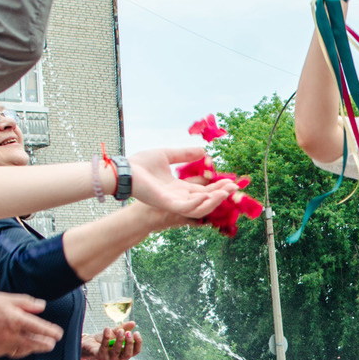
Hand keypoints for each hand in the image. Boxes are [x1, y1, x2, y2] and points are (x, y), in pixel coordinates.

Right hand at [0, 290, 61, 357]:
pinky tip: (19, 346)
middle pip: (37, 344)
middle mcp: (13, 335)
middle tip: (51, 343)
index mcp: (18, 320)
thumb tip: (42, 306)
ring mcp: (4, 345)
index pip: (42, 329)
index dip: (52, 332)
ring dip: (33, 348)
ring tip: (38, 345)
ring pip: (24, 350)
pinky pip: (11, 352)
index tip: (58, 334)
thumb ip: (26, 303)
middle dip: (46, 344)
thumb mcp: (6, 299)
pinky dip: (17, 349)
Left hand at [80, 321, 142, 359]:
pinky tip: (107, 328)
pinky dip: (106, 338)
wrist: (86, 344)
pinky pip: (104, 347)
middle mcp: (117, 359)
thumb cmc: (101, 340)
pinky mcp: (99, 356)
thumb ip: (123, 328)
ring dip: (119, 340)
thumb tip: (133, 323)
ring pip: (116, 352)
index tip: (136, 332)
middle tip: (128, 332)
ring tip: (120, 330)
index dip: (138, 343)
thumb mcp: (113, 333)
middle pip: (127, 354)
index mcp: (123, 354)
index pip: (135, 352)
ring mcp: (108, 359)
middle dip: (129, 343)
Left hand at [126, 145, 244, 219]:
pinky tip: (208, 194)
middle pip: (204, 199)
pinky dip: (199, 203)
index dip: (217, 186)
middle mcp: (178, 197)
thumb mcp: (167, 154)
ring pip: (199, 207)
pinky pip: (186, 208)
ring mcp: (173, 202)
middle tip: (234, 186)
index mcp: (178, 187)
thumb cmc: (141, 163)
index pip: (202, 190)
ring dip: (214, 200)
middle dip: (220, 193)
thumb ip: (184, 154)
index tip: (231, 180)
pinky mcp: (166, 203)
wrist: (125, 170)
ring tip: (226, 191)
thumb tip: (203, 151)